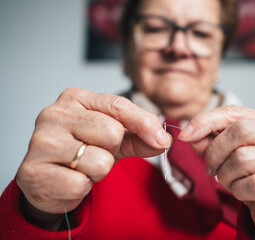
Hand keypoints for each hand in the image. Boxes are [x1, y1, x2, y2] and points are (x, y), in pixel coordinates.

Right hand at [16, 88, 170, 215]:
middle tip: (96, 153)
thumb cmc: (83, 152)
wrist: (49, 180)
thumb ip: (140, 137)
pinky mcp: (32, 171)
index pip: (118, 105)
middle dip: (112, 150)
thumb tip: (164, 140)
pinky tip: (69, 179)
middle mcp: (54, 113)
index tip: (162, 139)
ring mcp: (40, 141)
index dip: (144, 123)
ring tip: (82, 167)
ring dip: (98, 171)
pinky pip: (80, 184)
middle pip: (112, 132)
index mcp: (75, 98)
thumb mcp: (114, 140)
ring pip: (99, 161)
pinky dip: (82, 187)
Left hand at [179, 105, 254, 237]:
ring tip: (232, 182)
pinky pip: (254, 184)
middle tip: (211, 168)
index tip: (186, 135)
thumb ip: (211, 141)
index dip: (206, 121)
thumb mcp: (230, 155)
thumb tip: (190, 134)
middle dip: (216, 151)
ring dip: (226, 176)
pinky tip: (246, 194)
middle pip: (241, 130)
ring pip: (244, 158)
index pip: (234, 112)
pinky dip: (240, 191)